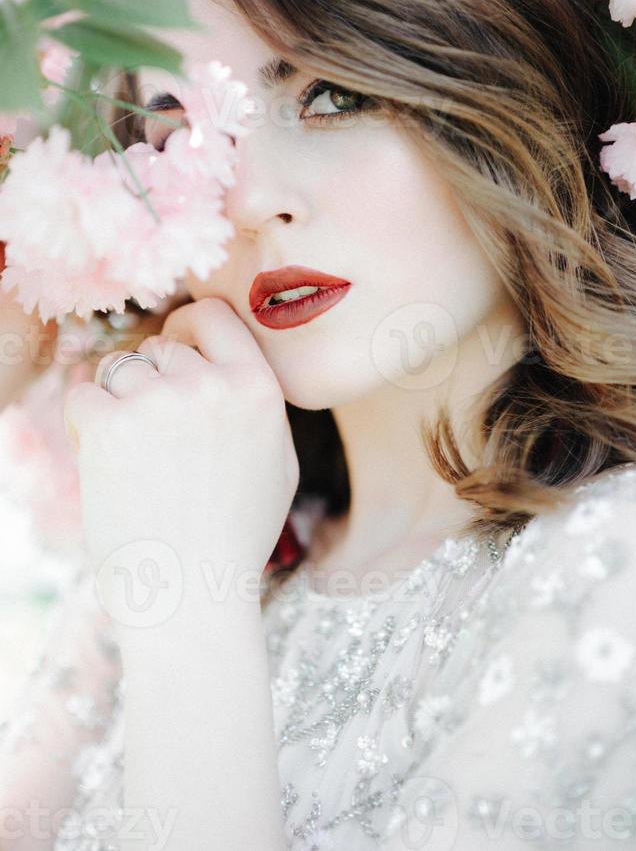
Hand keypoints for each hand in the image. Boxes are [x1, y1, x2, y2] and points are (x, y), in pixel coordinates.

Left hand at [63, 298, 299, 603]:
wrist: (191, 595)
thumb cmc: (235, 536)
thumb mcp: (279, 462)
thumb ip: (257, 404)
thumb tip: (222, 363)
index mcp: (258, 389)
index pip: (214, 315)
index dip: (187, 325)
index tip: (173, 347)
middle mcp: (211, 384)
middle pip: (160, 348)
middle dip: (148, 381)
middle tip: (150, 435)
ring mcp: (158, 401)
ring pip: (117, 368)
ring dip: (115, 400)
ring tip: (130, 456)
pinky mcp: (109, 424)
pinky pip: (82, 393)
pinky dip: (84, 422)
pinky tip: (103, 460)